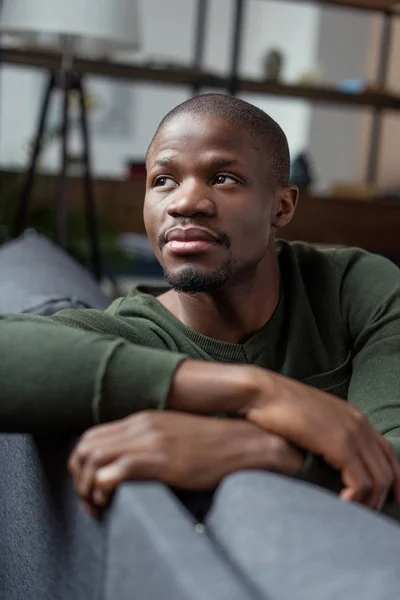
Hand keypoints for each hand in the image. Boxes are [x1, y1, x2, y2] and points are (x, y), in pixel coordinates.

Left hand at [68, 410, 302, 514]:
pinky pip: (112, 473)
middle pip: (84, 447)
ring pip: (92, 458)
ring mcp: (149, 441)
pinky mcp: (159, 460)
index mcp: (143, 419)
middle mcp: (141, 426)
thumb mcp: (176, 435)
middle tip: (90, 500)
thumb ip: (152, 441)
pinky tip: (113, 501)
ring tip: (100, 505)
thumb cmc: (214, 446)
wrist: (245, 443)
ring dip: (87, 487)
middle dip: (78, 477)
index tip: (91, 487)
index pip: (92, 436)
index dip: (81, 464)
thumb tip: (130, 462)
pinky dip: (103, 490)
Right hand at [168, 361, 399, 511]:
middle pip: (388, 468)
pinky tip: (342, 505)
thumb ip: (326, 435)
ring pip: (378, 478)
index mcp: (354, 416)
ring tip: (352, 515)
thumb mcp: (311, 420)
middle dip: (383, 495)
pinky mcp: (340, 444)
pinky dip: (356, 499)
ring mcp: (351, 432)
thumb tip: (328, 458)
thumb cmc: (278, 408)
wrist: (262, 392)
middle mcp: (359, 423)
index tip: (393, 498)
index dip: (395, 476)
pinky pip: (361, 482)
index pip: (387, 451)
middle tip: (369, 515)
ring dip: (368, 502)